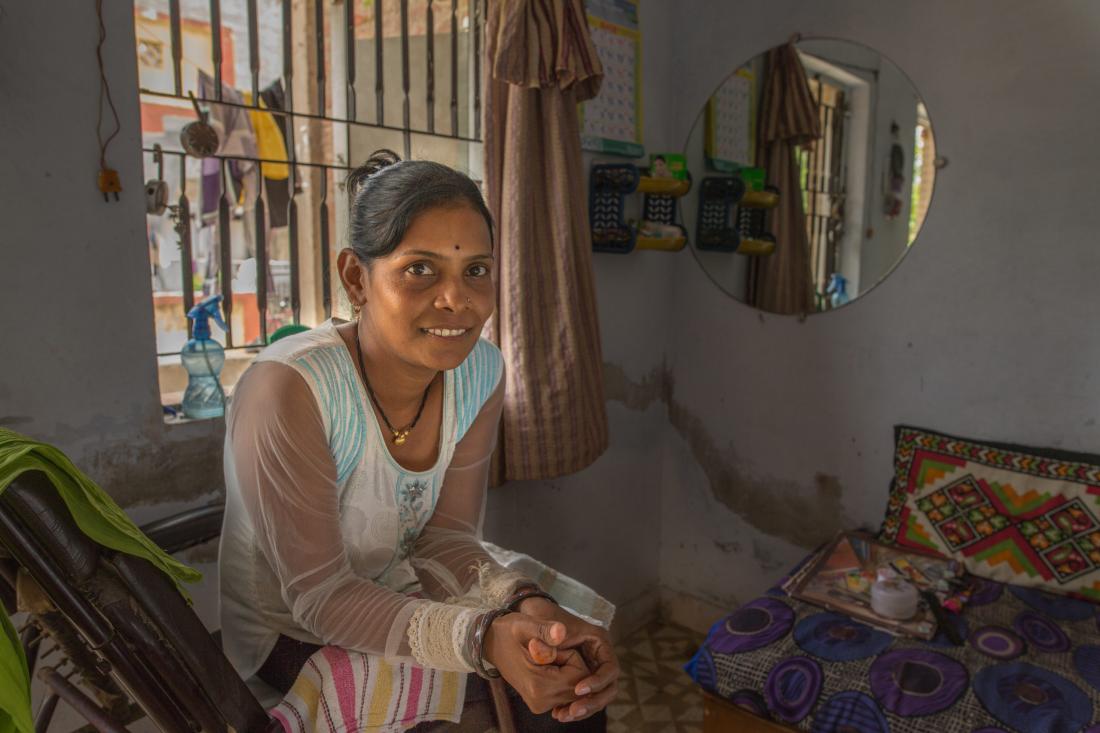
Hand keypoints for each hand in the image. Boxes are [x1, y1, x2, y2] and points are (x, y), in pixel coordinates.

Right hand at [482, 613, 589, 714]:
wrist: (490, 644)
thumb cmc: (508, 632)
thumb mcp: (525, 625)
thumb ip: (545, 629)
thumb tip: (562, 631)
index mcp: (539, 685)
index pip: (580, 675)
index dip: (573, 657)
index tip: (554, 648)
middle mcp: (540, 702)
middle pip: (579, 686)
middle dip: (572, 667)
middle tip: (552, 653)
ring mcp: (539, 705)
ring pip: (573, 691)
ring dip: (568, 673)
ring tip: (548, 660)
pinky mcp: (539, 704)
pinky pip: (564, 694)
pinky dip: (563, 680)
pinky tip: (548, 669)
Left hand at [519, 598, 619, 722]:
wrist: (532, 617)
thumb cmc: (541, 618)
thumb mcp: (544, 623)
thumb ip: (549, 630)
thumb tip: (558, 632)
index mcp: (599, 641)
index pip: (610, 668)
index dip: (598, 681)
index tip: (578, 689)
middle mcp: (599, 657)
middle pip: (608, 686)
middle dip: (593, 701)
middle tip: (573, 711)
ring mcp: (591, 668)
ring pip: (598, 695)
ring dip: (584, 708)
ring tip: (563, 715)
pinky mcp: (580, 677)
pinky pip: (585, 697)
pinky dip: (574, 706)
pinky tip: (558, 713)